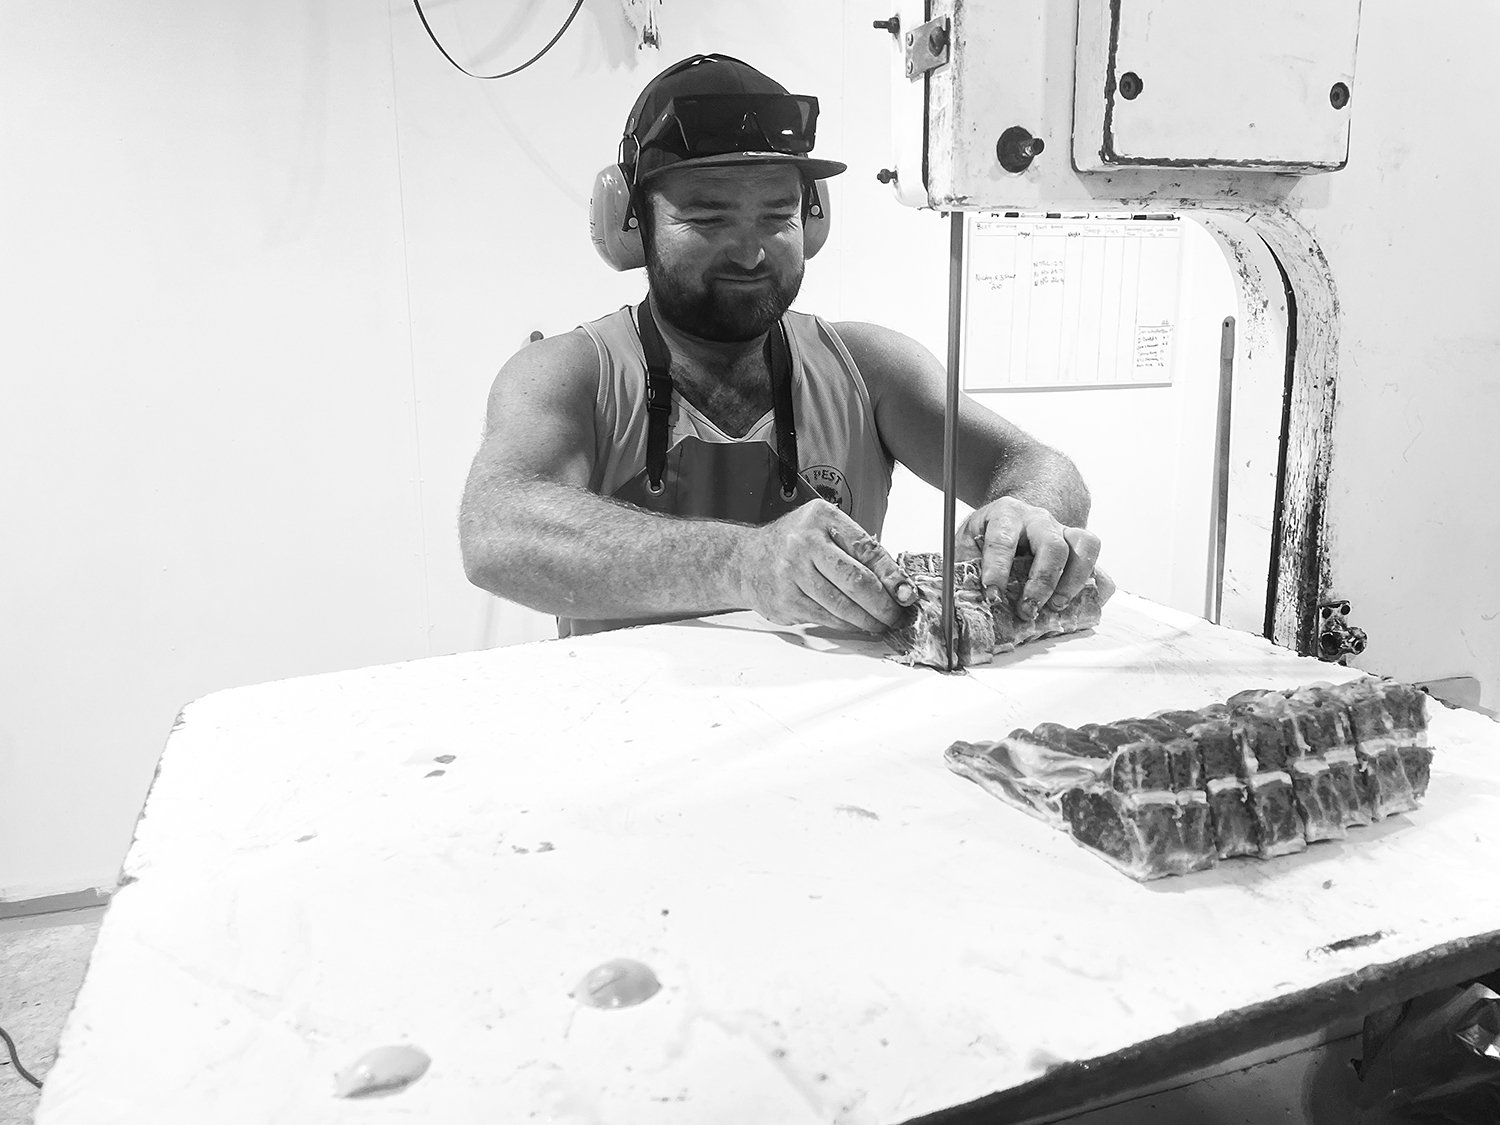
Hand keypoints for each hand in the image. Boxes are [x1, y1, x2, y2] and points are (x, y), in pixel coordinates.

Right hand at [739, 500, 917, 632]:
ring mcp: (791, 573)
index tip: (907, 593)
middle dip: (884, 604)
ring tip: (881, 623)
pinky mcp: (785, 600)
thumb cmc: (791, 544)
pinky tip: (856, 624)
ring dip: (868, 620)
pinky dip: (847, 625)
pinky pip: (826, 617)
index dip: (892, 575)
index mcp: (821, 518)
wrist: (744, 560)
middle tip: (897, 615)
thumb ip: (856, 550)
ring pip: (842, 605)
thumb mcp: (823, 530)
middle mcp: (804, 543)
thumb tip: (896, 584)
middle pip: (856, 581)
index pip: (868, 548)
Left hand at [956, 497, 1111, 619]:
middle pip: (1051, 544)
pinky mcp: (1079, 551)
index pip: (1003, 538)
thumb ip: (961, 571)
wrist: (1012, 517)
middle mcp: (1038, 519)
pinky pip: (1100, 566)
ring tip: (1056, 606)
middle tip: (1028, 608)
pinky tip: (1083, 605)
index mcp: (1005, 514)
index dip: (997, 568)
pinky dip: (1097, 588)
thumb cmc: (986, 538)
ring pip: (1084, 546)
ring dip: (1073, 581)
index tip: (991, 594)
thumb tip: (953, 606)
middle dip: (1041, 581)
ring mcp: (1064, 532)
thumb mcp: (965, 546)